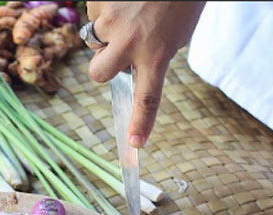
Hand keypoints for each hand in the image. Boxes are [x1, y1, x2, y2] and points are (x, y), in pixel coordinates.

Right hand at [86, 1, 205, 146]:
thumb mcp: (178, 32)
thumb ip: (154, 54)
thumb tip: (131, 66)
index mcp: (157, 53)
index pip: (148, 97)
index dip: (141, 122)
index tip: (135, 143)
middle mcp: (130, 41)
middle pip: (99, 73)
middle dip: (102, 66)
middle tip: (114, 52)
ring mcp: (111, 20)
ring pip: (95, 37)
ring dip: (109, 27)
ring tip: (132, 7)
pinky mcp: (98, 1)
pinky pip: (94, 10)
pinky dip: (107, 4)